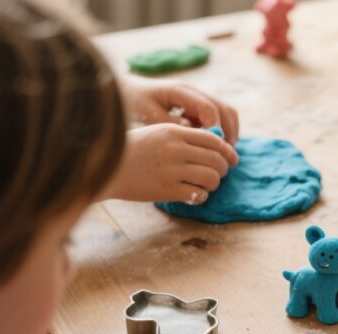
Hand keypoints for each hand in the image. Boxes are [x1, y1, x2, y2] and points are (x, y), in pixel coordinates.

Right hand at [104, 124, 238, 203]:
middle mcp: (175, 150)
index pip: (213, 140)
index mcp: (174, 133)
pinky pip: (198, 194)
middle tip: (218, 174)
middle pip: (217, 160)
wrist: (105, 167)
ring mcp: (171, 170)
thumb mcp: (157, 133)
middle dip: (223, 169)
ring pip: (211, 178)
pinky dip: (201, 196)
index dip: (227, 151)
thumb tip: (218, 145)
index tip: (232, 158)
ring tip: (205, 184)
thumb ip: (184, 136)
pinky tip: (193, 194)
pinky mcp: (167, 190)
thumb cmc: (133, 149)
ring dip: (213, 184)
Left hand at [123, 77, 239, 143]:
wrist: (124, 91)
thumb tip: (194, 133)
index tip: (213, 149)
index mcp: (181, 91)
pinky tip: (216, 148)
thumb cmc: (132, 103)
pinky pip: (219, 118)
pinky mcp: (197, 106)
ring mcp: (198, 98)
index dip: (215, 130)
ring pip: (226, 113)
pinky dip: (222, 132)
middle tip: (226, 154)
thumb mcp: (147, 115)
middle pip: (225, 109)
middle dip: (229, 133)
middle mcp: (194, 92)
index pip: (209, 109)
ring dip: (229, 132)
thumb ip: (171, 123)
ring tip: (225, 153)